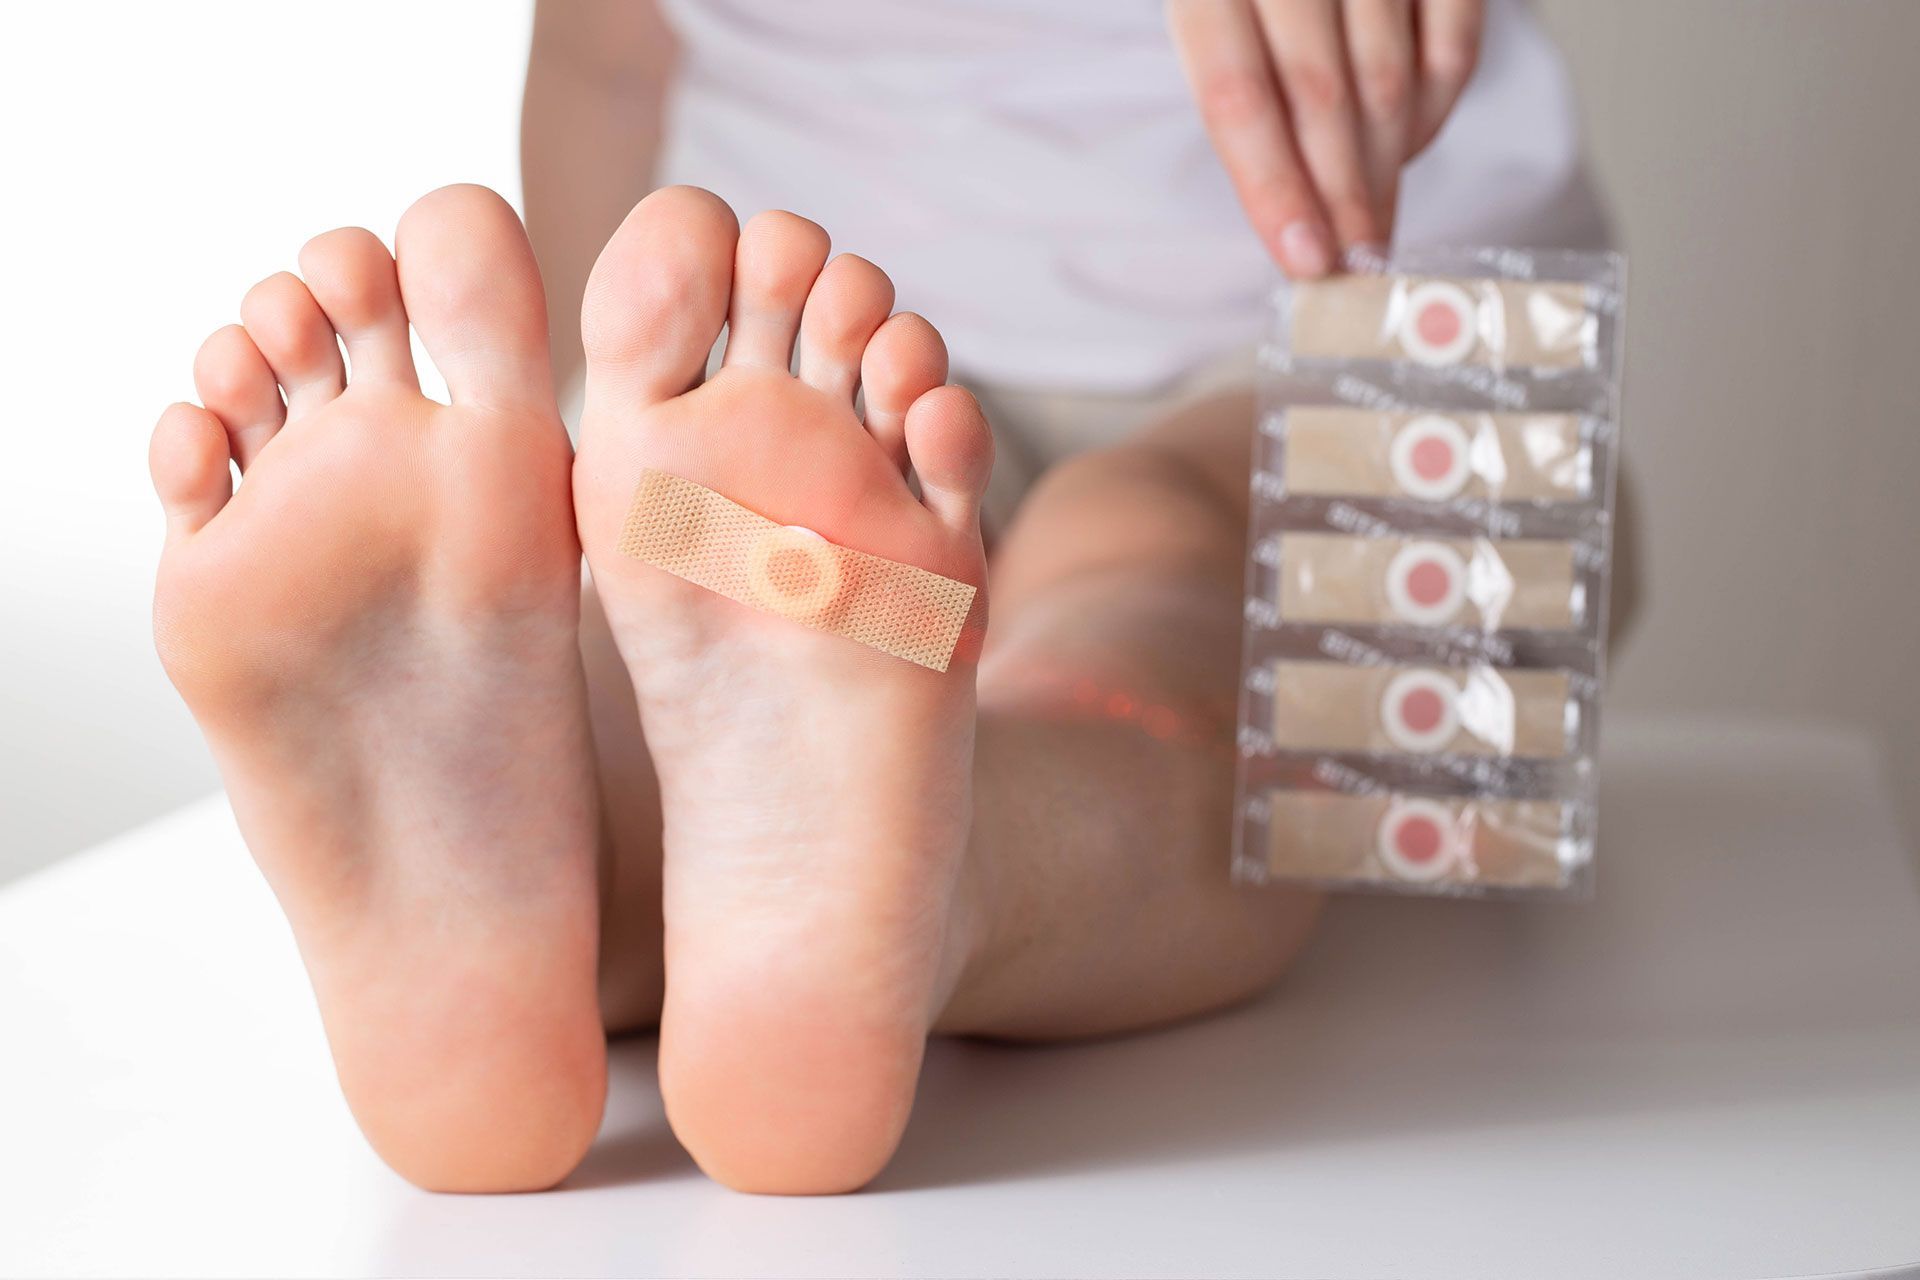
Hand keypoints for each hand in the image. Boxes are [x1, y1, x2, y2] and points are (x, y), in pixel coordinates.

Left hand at [1167, 0, 1483, 276]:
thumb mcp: (1215, 9)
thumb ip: (1243, 85)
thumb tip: (1287, 211)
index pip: (1236, 93)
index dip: (1271, 185)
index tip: (1302, 259)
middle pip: (1318, 94)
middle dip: (1339, 196)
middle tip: (1353, 264)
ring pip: (1387, 75)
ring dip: (1384, 168)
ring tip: (1374, 226)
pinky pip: (1456, 42)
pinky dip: (1434, 108)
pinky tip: (1409, 149)